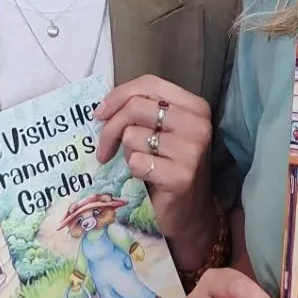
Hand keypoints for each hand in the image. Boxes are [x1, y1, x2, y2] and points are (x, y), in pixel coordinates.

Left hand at [96, 76, 215, 265]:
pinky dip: (133, 171)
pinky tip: (145, 179)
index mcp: (196, 107)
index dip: (118, 95)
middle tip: (105, 149)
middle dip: (111, 128)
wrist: (187, 213)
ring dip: (127, 154)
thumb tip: (102, 109)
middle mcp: (199, 125)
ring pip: (132, 136)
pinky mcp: (181, 177)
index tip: (99, 114)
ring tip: (138, 165)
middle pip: (136, 107)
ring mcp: (193, 151)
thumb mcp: (160, 131)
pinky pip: (136, 162)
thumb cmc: (168, 168)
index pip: (149, 84)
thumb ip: (140, 111)